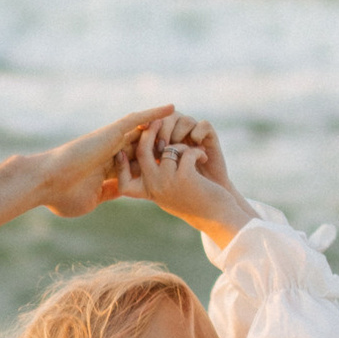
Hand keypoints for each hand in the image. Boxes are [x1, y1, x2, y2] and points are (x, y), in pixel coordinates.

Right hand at [38, 106, 179, 219]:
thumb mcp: (93, 200)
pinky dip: (154, 113)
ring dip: (164, 125)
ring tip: (185, 119)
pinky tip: (171, 108)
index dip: (155, 164)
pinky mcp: (111, 133)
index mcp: (108, 170)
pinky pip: (137, 120)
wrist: (46, 183)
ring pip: (143, 130)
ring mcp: (111, 141)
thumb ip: (108, 194)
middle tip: (189, 140)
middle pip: (144, 145)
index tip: (175, 167)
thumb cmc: (62, 197)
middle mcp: (112, 152)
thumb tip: (120, 193)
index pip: (136, 165)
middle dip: (165, 143)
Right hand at [117, 118, 254, 245]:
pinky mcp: (184, 177)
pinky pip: (185, 151)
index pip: (124, 181)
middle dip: (149, 132)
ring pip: (168, 148)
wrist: (217, 216)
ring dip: (183, 145)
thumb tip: (149, 153)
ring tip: (194, 152)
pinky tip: (203, 157)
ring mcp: (168, 182)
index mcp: (149, 192)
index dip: (121, 163)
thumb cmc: (195, 202)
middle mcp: (155, 188)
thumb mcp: (170, 193)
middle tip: (159, 121)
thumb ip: (157, 179)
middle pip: (142, 152)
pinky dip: (196, 151)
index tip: (123, 149)